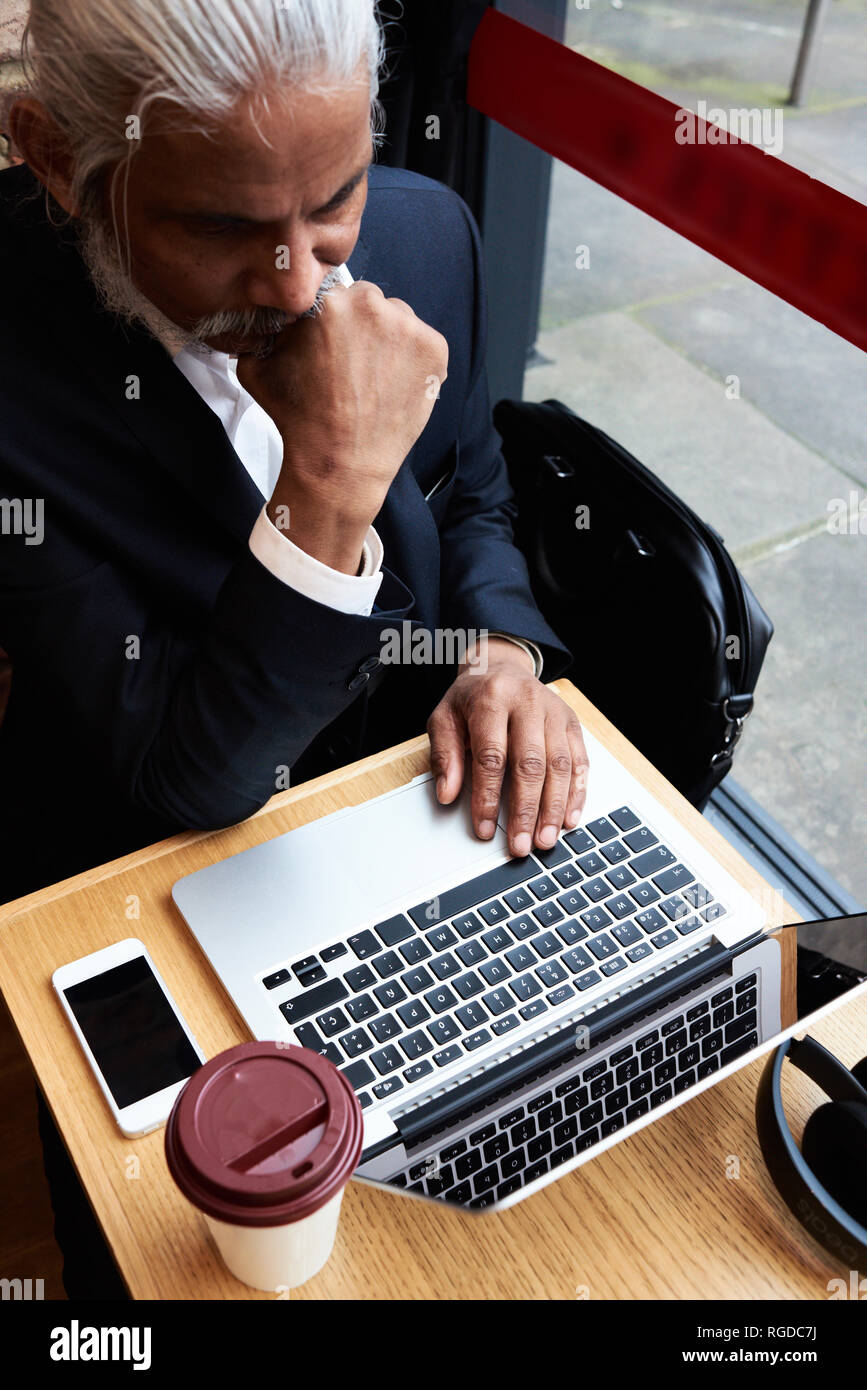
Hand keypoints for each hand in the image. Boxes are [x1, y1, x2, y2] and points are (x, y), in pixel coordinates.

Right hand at [236, 282, 447, 570]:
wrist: (340, 465)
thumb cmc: (298, 420)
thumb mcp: (257, 367)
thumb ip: (263, 329)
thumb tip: (267, 314)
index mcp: (325, 301)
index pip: (332, 292)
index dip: (330, 318)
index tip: (330, 342)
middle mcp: (369, 305)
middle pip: (367, 299)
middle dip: (360, 325)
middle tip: (352, 364)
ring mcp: (407, 326)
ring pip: (397, 318)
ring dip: (388, 339)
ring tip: (374, 378)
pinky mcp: (434, 348)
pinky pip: (423, 341)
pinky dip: (414, 359)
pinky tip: (394, 386)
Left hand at [427, 637, 589, 856]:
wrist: (501, 667)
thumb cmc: (471, 699)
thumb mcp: (444, 719)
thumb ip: (444, 755)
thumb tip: (447, 794)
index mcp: (491, 699)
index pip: (491, 756)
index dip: (488, 797)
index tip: (485, 829)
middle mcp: (527, 703)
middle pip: (530, 764)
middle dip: (526, 810)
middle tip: (521, 845)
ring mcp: (554, 712)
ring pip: (560, 765)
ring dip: (554, 808)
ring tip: (546, 839)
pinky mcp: (572, 722)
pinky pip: (580, 761)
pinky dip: (577, 793)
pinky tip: (570, 819)